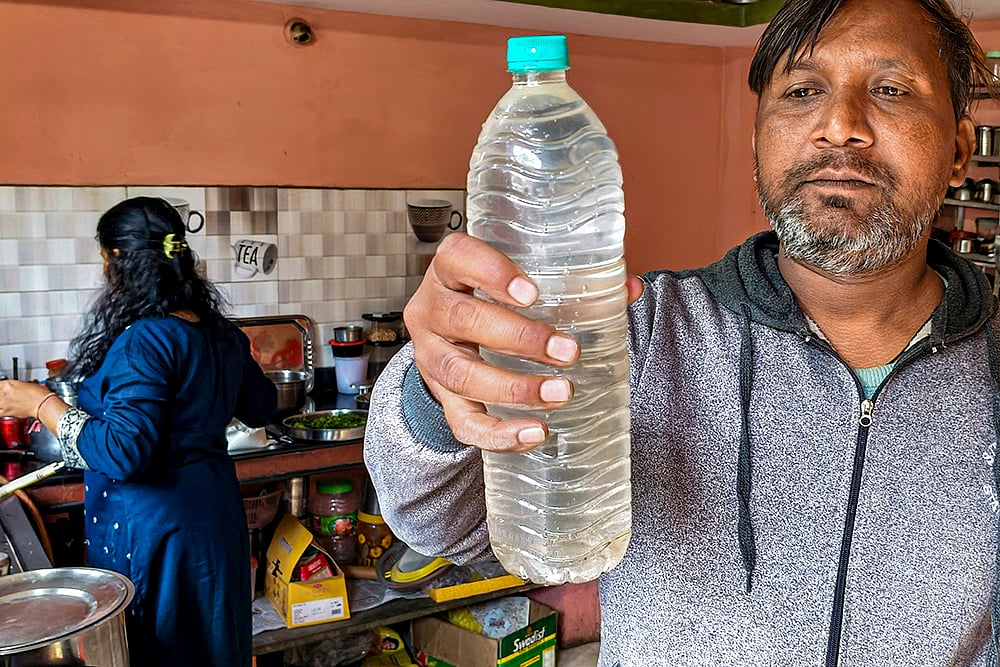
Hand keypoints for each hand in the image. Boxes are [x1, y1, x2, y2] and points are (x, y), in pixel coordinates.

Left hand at [0, 379, 52, 419]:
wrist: (43, 404)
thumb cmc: (39, 394)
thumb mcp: (27, 384)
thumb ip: (16, 387)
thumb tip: (14, 389)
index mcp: (8, 384)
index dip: (2, 387)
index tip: (4, 388)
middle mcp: (3, 393)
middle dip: (1, 394)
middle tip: (7, 395)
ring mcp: (3, 403)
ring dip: (1, 402)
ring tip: (5, 402)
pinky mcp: (5, 412)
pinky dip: (1, 410)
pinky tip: (3, 409)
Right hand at [404, 233, 642, 452]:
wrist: (451, 340)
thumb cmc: (490, 302)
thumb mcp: (516, 283)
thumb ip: (571, 282)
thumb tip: (631, 288)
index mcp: (449, 273)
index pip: (456, 257)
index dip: (490, 273)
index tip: (532, 293)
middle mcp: (431, 312)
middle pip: (463, 320)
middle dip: (519, 337)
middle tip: (568, 351)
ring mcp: (431, 357)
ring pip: (460, 374)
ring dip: (513, 387)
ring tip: (560, 392)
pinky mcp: (441, 398)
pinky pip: (462, 421)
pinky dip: (499, 433)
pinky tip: (535, 432)